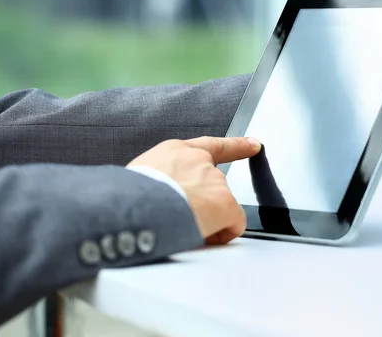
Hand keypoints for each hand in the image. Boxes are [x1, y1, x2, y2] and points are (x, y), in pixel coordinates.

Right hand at [127, 136, 260, 244]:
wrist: (133, 208)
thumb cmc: (126, 198)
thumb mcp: (139, 178)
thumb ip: (160, 180)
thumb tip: (163, 198)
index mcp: (175, 152)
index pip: (211, 146)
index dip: (236, 145)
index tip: (254, 144)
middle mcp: (199, 161)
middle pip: (213, 187)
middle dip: (204, 205)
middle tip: (179, 218)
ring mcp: (215, 180)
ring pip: (220, 208)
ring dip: (206, 220)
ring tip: (179, 226)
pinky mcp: (226, 202)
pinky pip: (234, 224)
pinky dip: (221, 234)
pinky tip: (201, 236)